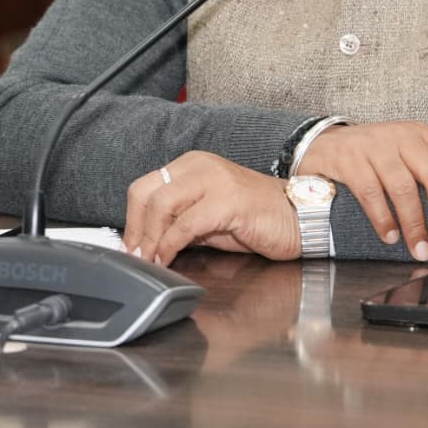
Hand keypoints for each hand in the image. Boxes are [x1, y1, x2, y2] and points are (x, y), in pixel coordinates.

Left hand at [123, 151, 300, 265]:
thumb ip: (178, 220)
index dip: (132, 221)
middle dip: (135, 230)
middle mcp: (199, 165)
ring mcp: (214, 180)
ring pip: (161, 205)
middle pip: (145, 192)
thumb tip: (144, 242)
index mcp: (192, 165)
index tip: (130, 249)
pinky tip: (168, 260)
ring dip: (149, 240)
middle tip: (135, 259)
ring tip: (149, 263)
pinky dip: (169, 246)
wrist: (297, 217)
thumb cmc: (254, 219)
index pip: (144, 187)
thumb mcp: (207, 216)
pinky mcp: (228, 200)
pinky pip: (185, 224)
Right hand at [297, 121, 427, 260]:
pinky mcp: (350, 160)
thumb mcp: (409, 147)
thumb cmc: (375, 151)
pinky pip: (371, 193)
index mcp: (422, 134)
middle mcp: (402, 137)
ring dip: (414, 224)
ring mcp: (374, 147)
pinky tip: (390, 236)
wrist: (324, 143)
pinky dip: (383, 219)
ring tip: (420, 248)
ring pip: (403, 187)